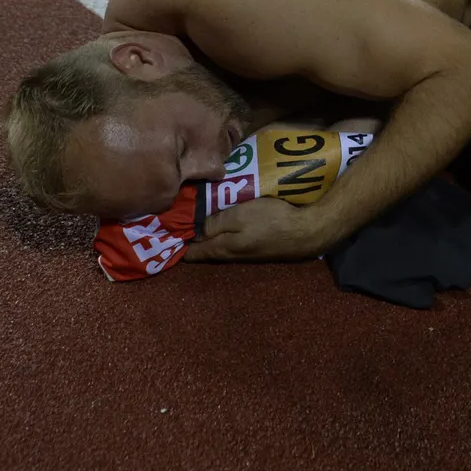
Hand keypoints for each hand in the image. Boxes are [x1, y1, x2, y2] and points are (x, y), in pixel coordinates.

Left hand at [182, 197, 334, 262]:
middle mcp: (231, 255)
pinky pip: (233, 241)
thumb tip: (192, 232)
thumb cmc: (272, 220)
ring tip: (195, 219)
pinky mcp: (258, 247)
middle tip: (176, 220)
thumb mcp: (240, 215)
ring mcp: (246, 253)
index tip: (162, 231)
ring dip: (206, 235)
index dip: (175, 243)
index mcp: (222, 249)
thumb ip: (215, 222)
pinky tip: (224, 222)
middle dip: (189, 238)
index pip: (190, 253)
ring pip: (218, 245)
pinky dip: (222, 233)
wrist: (308, 231)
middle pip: (204, 250)